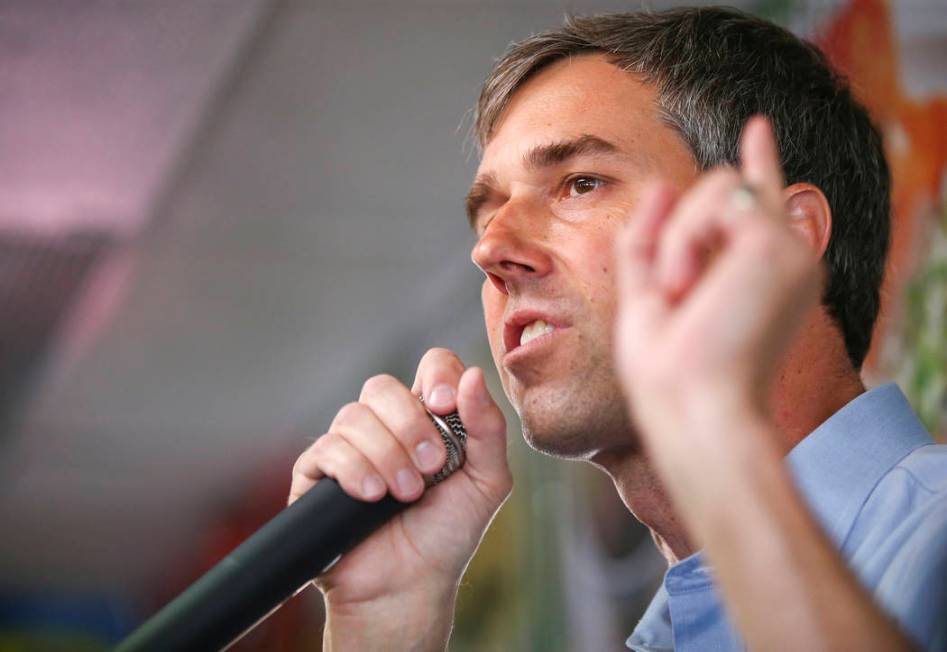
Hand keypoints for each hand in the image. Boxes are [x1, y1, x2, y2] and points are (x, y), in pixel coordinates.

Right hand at [288, 349, 510, 630]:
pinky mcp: (317, 473)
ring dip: (386, 455)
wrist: (408, 587)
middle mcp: (385, 425)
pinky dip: (354, 470)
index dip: (437, 376)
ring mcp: (350, 447)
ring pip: (354, 416)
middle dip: (410, 425)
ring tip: (404, 495)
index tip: (445, 407)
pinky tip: (372, 497)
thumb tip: (474, 374)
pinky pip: (327, 448)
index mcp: (428, 418)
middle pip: (383, 386)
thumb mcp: (486, 481)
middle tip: (431, 468)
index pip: (430, 366)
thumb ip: (487, 428)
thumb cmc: (446, 536)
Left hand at [613, 117, 821, 457]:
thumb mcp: (647, 300)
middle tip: (677, 298)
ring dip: (679, 241)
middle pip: (724, 187)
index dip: (761, 161)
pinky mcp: (777, 244)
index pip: (762, 202)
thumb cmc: (670, 375)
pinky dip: (685, 243)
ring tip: (682, 298)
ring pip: (718, 186)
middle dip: (680, 232)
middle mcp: (785, 259)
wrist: (695, 411)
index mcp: (761, 275)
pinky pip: (714, 204)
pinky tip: (689, 286)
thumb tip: (660, 186)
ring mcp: (789, 249)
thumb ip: (650, 243)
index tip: (758, 128)